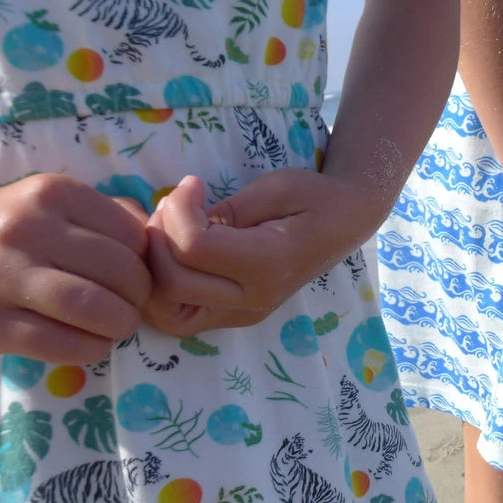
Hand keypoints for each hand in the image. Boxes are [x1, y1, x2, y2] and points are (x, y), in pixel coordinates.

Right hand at [0, 175, 151, 363]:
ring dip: (119, 327)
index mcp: (53, 194)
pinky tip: (87, 344)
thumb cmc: (0, 232)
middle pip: (123, 273)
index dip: (146, 263)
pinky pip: (63, 345)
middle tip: (128, 308)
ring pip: (97, 309)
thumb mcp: (46, 205)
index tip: (133, 277)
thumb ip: (104, 215)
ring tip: (112, 328)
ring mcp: (3, 276)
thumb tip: (158, 235)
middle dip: (138, 299)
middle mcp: (29, 228)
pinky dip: (90, 350)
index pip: (134, 235)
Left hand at [142, 172, 374, 335]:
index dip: (177, 209)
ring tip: (171, 233)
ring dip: (155, 269)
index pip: (194, 247)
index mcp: (269, 264)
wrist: (347, 222)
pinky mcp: (235, 317)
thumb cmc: (315, 196)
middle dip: (159, 236)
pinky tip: (174, 258)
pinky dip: (163, 292)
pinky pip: (179, 319)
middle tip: (175, 205)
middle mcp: (255, 300)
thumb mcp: (274, 188)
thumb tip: (180, 219)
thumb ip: (226, 209)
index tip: (192, 183)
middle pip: (173, 281)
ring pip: (167, 312)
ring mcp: (244, 315)